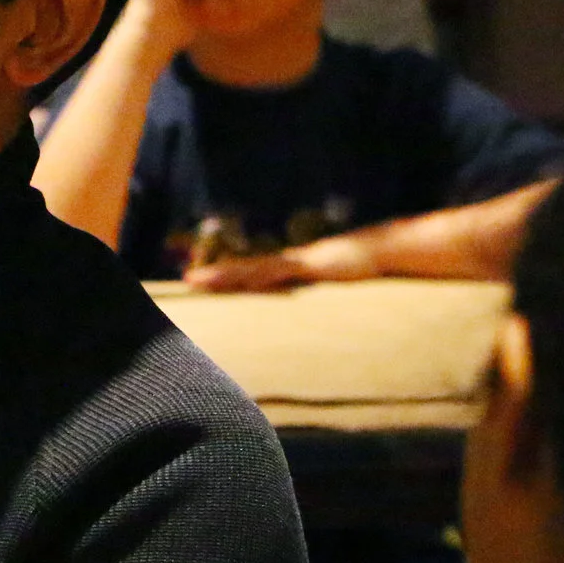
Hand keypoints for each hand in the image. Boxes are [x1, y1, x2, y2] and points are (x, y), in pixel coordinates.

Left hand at [185, 233, 374, 292]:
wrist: (377, 251)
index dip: (222, 278)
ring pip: (255, 267)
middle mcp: (284, 263)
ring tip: (204, 279)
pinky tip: (247, 281)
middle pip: (242, 268)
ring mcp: (296, 262)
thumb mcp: (324, 286)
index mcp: (284, 270)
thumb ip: (306, 294)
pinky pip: (283, 270)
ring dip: (229, 273)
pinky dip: (264, 276)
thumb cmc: (352, 270)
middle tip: (186, 281)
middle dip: (214, 275)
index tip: (198, 283)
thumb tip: (292, 311)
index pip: (246, 273)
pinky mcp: (310, 265)